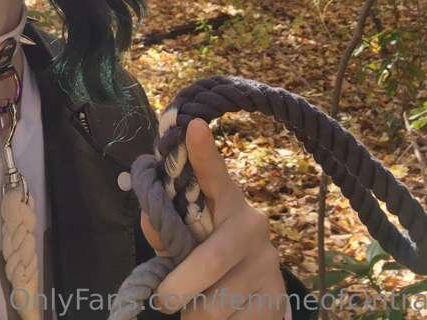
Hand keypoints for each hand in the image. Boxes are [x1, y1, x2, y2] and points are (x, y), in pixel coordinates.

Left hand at [140, 118, 289, 318]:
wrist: (258, 301)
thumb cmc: (211, 264)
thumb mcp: (187, 243)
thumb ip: (167, 230)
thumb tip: (151, 217)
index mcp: (226, 202)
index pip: (213, 175)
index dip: (202, 153)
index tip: (193, 126)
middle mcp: (252, 225)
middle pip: (210, 259)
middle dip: (179, 286)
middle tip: (164, 299)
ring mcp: (267, 263)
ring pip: (215, 301)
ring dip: (195, 314)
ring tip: (199, 308)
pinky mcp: (275, 299)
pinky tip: (226, 317)